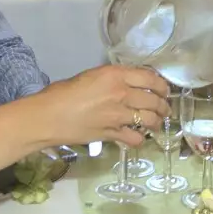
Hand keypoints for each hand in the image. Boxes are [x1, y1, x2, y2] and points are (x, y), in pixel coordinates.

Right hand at [34, 65, 170, 147]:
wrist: (48, 116)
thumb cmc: (62, 92)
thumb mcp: (91, 76)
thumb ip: (112, 79)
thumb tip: (127, 85)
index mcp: (116, 74)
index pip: (151, 78)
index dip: (162, 85)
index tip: (165, 90)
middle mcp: (121, 93)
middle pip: (154, 100)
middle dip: (163, 106)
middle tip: (164, 109)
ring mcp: (118, 115)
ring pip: (150, 119)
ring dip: (157, 122)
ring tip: (156, 123)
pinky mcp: (113, 134)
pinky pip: (135, 138)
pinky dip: (139, 139)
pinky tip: (137, 137)